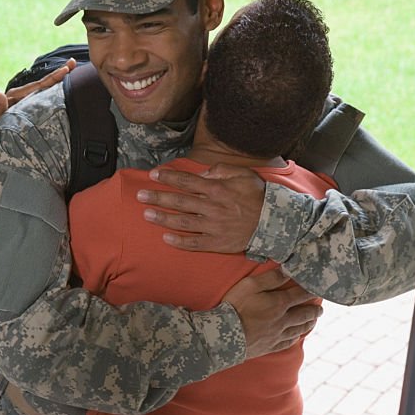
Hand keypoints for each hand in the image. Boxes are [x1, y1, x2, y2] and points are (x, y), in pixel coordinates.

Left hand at [0, 57, 76, 163]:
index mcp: (14, 99)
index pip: (36, 86)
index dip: (51, 78)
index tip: (66, 70)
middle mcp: (19, 99)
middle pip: (42, 85)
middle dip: (57, 75)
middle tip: (73, 63)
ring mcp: (24, 106)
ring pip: (43, 92)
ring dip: (56, 83)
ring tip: (72, 73)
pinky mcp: (27, 113)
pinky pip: (42, 102)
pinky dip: (52, 95)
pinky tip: (63, 93)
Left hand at [137, 162, 265, 252]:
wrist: (274, 223)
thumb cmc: (258, 197)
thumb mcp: (244, 175)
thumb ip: (221, 170)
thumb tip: (202, 173)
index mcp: (217, 189)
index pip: (187, 181)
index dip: (169, 177)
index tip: (153, 175)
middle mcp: (212, 207)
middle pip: (180, 201)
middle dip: (158, 197)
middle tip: (140, 195)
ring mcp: (213, 227)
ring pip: (183, 222)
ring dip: (163, 218)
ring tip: (146, 214)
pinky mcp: (217, 243)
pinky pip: (195, 243)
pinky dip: (179, 242)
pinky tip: (165, 238)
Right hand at [223, 268, 321, 357]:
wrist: (224, 335)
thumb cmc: (235, 307)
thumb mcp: (250, 285)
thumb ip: (270, 278)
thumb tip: (287, 271)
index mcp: (279, 303)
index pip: (301, 295)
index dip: (312, 291)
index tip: (319, 288)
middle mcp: (282, 320)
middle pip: (304, 314)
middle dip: (314, 310)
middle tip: (321, 308)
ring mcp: (277, 335)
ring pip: (299, 329)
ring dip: (309, 324)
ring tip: (314, 320)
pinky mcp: (269, 346)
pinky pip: (288, 342)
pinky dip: (296, 338)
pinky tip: (297, 336)